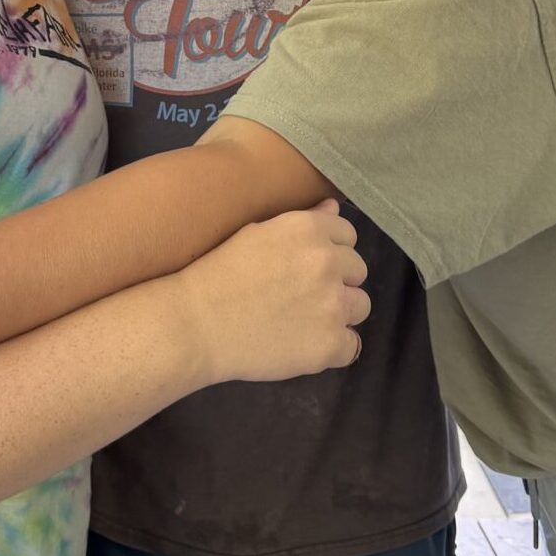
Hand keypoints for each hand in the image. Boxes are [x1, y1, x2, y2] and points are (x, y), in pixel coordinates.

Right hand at [178, 199, 369, 384]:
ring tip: (304, 321)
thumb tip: (334, 208)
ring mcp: (333, 305)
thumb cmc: (218, 274)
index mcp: (309, 230)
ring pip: (360, 306)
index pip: (348, 235)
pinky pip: (351, 345)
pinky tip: (303, 344)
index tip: (306, 267)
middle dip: (336, 281)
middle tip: (301, 295)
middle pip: (358, 270)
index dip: (330, 250)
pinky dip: (331, 347)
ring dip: (339, 313)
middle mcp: (328, 262)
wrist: (195, 323)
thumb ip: (303, 221)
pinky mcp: (330, 344)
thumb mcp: (257, 233)